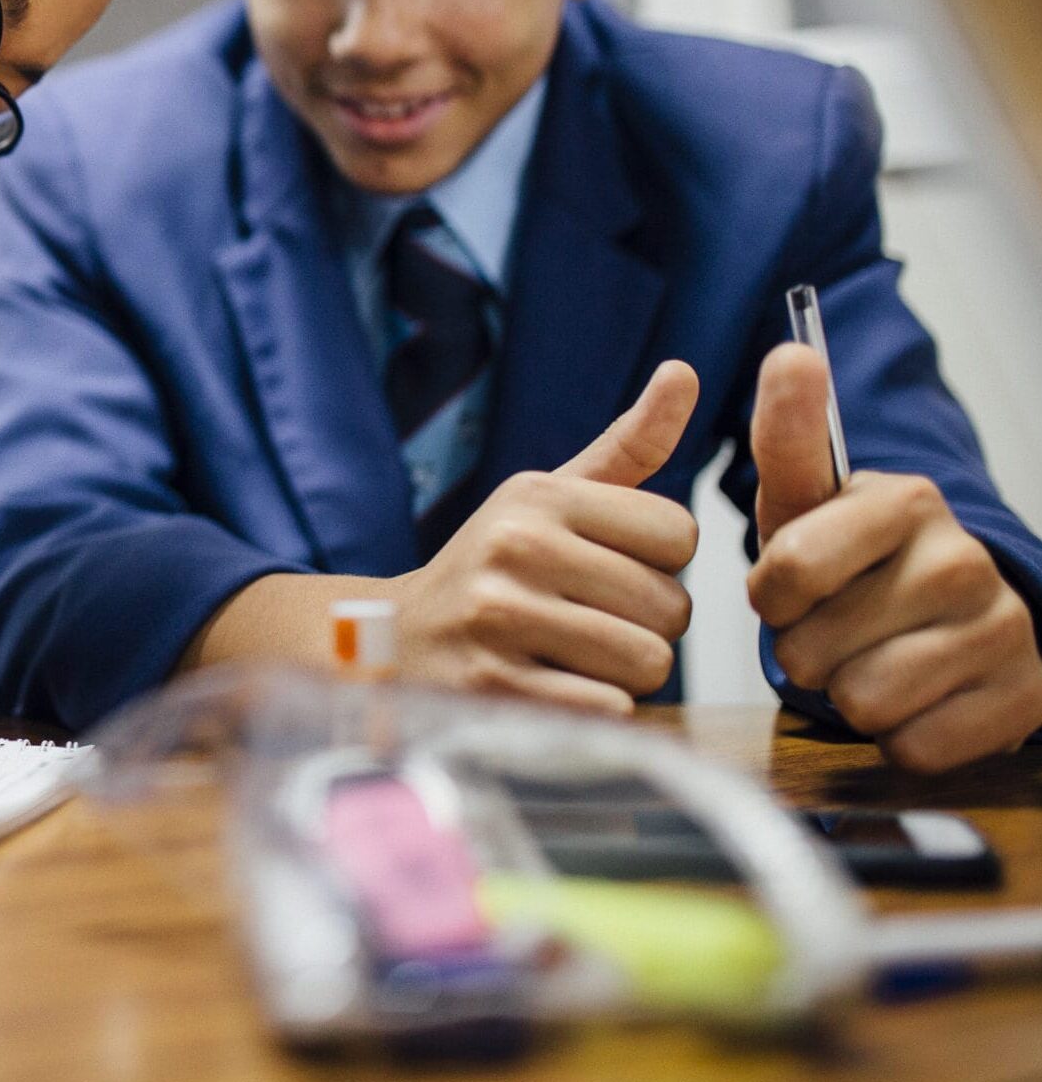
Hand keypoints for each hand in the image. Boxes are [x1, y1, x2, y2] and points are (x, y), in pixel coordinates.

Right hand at [388, 360, 700, 714]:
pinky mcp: (495, 687)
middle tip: (589, 620)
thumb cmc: (496, 566)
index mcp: (538, 496)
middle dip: (647, 625)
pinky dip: (598, 709)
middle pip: (672, 606)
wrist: (398, 640)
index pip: (680, 533)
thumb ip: (627, 446)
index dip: (660, 562)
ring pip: (647, 661)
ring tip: (573, 655)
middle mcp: (517, 547)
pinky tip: (553, 686)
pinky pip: (609, 709)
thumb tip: (684, 372)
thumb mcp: (548, 497)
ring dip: (625, 672)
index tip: (611, 567)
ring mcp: (501, 618)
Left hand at [748, 342, 1041, 771]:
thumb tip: (791, 351)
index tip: (791, 585)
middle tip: (837, 627)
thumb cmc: (855, 558)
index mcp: (905, 500)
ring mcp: (1003, 628)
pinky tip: (916, 698)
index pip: (787, 569)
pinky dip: (899, 735)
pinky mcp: (1025, 697)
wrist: (953, 619)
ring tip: (870, 659)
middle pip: (813, 649)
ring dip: (848, 694)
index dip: (771, 596)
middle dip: (807, 649)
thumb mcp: (807, 500)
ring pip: (862, 702)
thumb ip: (788, 433)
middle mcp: (963, 558)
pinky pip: (914, 747)